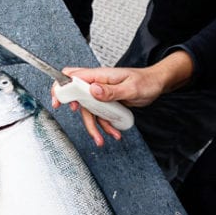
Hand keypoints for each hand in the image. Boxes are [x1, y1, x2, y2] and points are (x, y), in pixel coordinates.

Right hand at [50, 55, 192, 145]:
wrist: (156, 84)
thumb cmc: (145, 81)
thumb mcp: (131, 88)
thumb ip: (111, 90)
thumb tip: (92, 90)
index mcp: (99, 75)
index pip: (72, 76)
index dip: (61, 87)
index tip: (58, 101)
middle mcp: (97, 83)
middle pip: (78, 97)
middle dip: (80, 115)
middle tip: (88, 128)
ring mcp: (101, 93)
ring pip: (89, 109)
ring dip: (95, 126)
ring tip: (103, 139)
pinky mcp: (107, 101)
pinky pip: (100, 114)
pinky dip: (105, 125)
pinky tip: (115, 132)